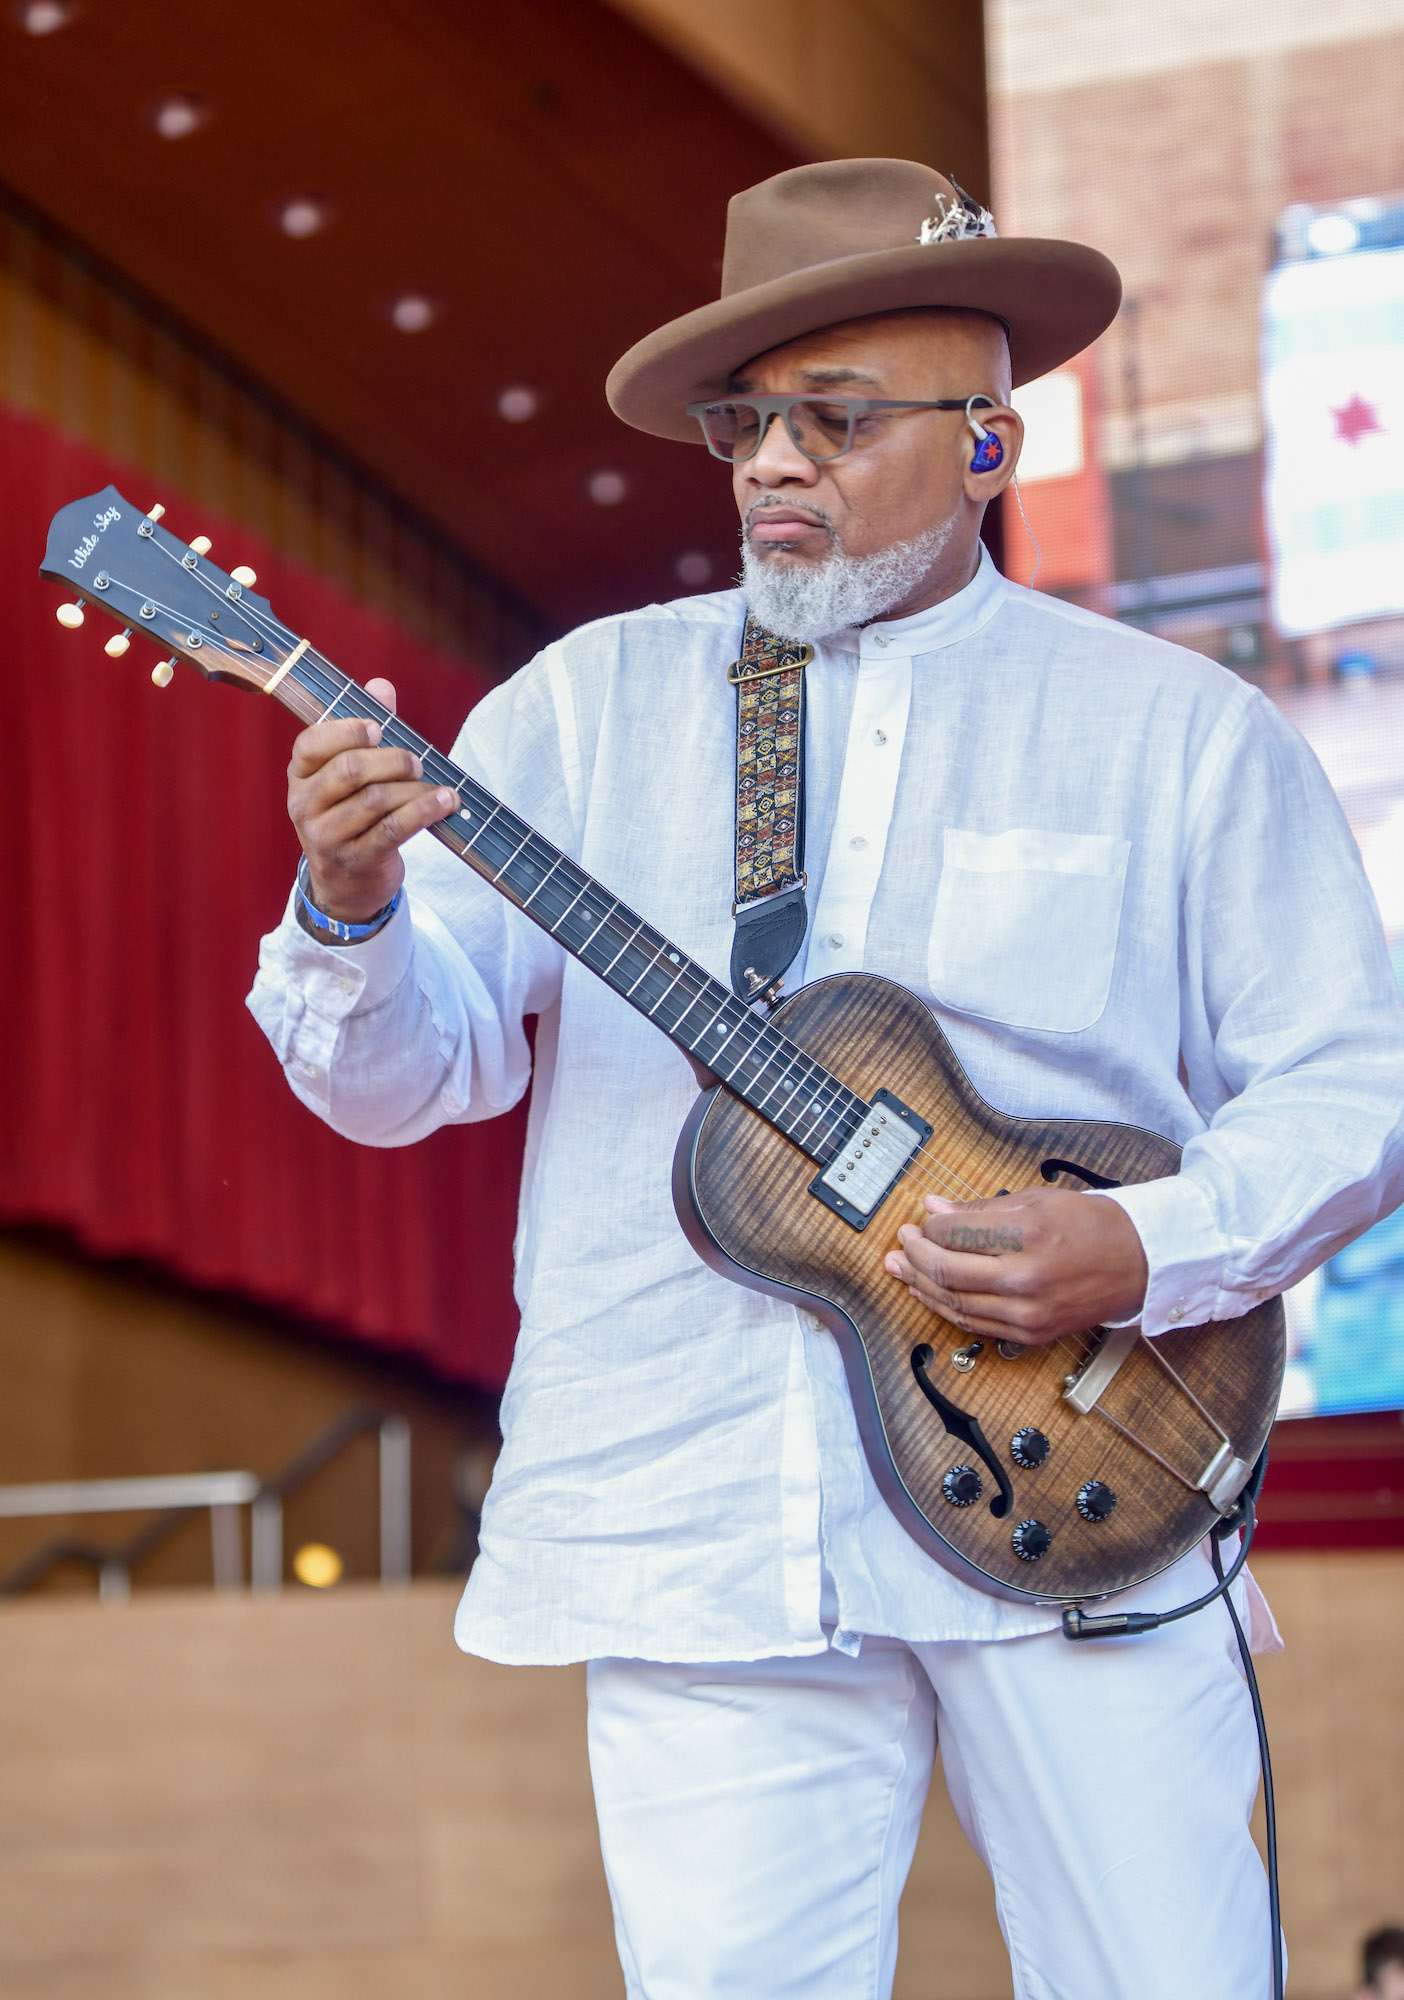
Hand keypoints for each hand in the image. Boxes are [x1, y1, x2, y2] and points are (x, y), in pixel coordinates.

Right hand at [287, 677, 458, 921]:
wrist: (347, 884)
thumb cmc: (353, 815)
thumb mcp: (352, 774)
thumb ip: (366, 728)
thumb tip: (380, 685)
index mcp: (301, 775)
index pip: (310, 744)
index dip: (345, 731)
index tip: (378, 729)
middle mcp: (305, 804)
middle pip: (349, 770)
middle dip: (392, 760)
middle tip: (417, 762)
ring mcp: (326, 836)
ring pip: (375, 800)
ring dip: (415, 789)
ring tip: (440, 786)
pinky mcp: (355, 860)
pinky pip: (392, 830)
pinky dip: (424, 812)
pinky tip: (446, 803)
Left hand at [883, 1185, 1148, 1346]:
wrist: (1137, 1263)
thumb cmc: (1090, 1225)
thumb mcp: (1036, 1201)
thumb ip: (980, 1210)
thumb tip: (933, 1208)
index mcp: (1028, 1235)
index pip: (955, 1233)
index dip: (929, 1227)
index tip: (921, 1220)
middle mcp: (1026, 1278)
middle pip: (947, 1271)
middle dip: (914, 1255)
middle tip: (901, 1242)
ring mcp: (1028, 1312)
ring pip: (955, 1303)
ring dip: (921, 1285)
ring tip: (901, 1268)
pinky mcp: (1031, 1334)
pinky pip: (974, 1324)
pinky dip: (947, 1308)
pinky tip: (930, 1293)